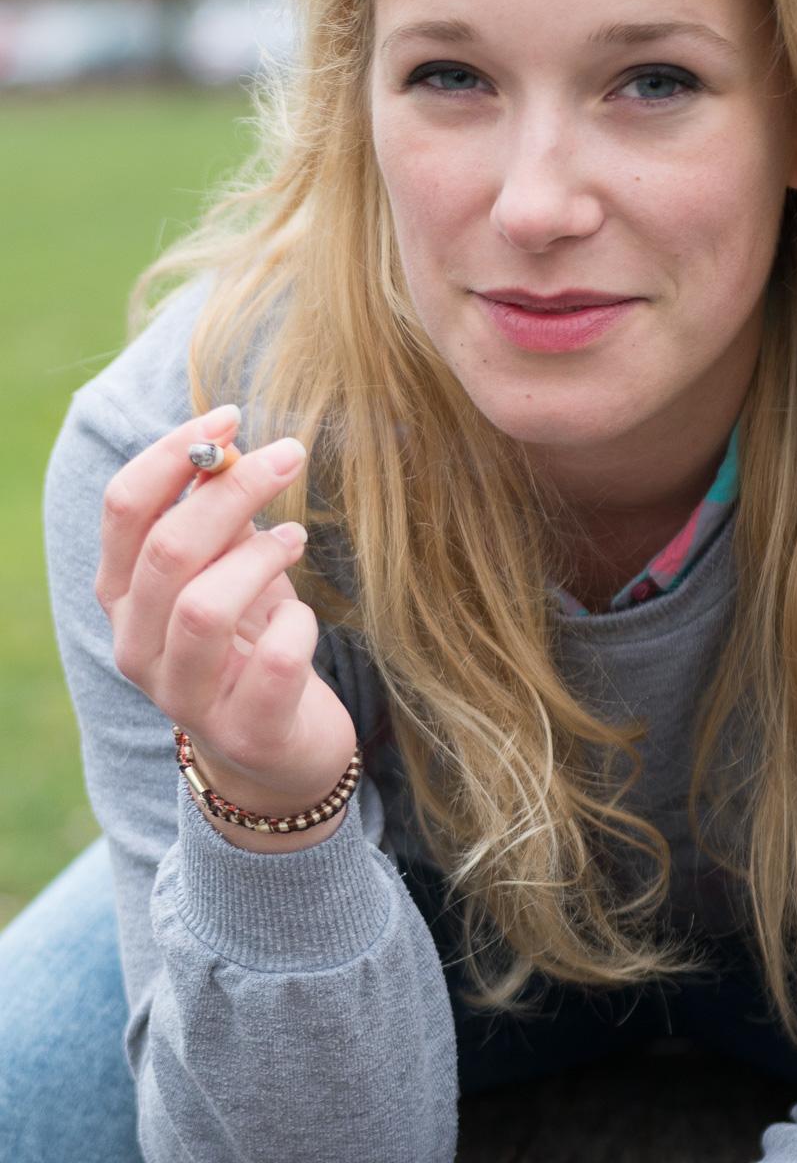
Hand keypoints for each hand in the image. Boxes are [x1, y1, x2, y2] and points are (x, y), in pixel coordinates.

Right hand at [95, 408, 357, 822]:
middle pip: (167, 551)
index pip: (124, 509)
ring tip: (295, 541)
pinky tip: (305, 617)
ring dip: (259, 557)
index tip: (230, 415)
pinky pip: (271, 661)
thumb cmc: (251, 638)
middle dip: (231, 491)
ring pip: (204, 607)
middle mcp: (137, 647)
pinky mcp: (245, 732)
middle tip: (289, 455)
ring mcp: (185, 699)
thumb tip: (229, 443)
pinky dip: (298, 624)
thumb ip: (219, 515)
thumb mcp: (228, 569)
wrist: (278, 749)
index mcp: (124, 596)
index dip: (174, 453)